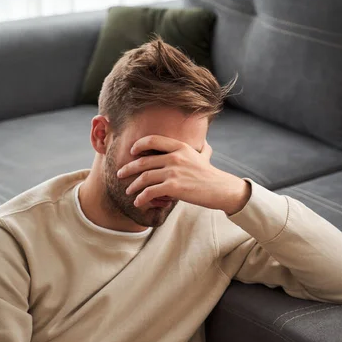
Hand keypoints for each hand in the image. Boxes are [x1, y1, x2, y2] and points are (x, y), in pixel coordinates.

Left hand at [116, 135, 251, 214]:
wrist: (221, 189)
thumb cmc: (211, 175)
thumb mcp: (204, 155)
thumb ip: (199, 149)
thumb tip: (204, 144)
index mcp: (180, 146)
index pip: (153, 140)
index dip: (139, 145)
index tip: (132, 152)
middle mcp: (175, 156)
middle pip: (144, 161)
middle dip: (128, 168)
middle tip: (120, 174)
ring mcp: (174, 171)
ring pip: (145, 177)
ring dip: (133, 185)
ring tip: (128, 191)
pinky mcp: (174, 187)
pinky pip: (150, 192)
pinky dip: (141, 197)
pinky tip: (138, 202)